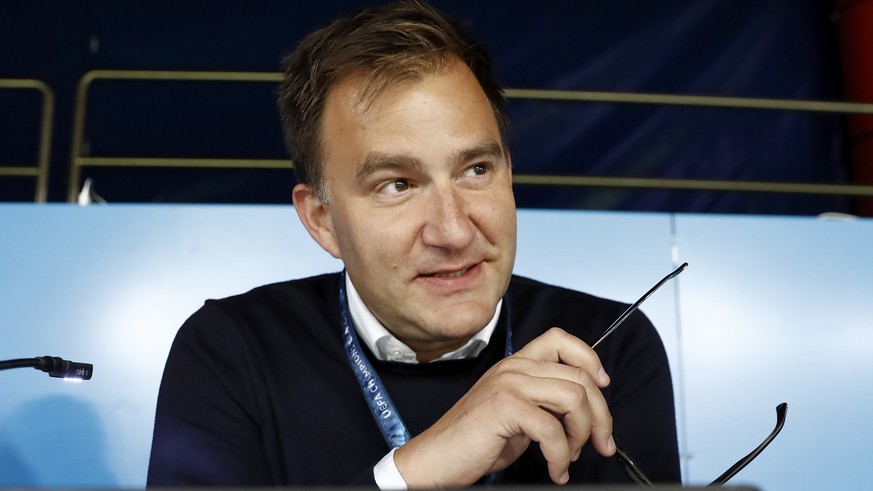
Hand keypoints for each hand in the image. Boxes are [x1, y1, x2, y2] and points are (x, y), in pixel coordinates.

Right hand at [393, 327, 615, 487]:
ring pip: (574, 399)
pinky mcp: (504, 407)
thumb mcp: (516, 415)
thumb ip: (545, 404)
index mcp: (516, 364)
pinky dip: (561, 456)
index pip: (560, 340)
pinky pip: (553, 430)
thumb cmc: (474, 441)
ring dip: (581, 435)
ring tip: (568, 457)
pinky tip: (555, 470)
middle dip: (600, 416)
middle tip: (601, 443)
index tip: (602, 387)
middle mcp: (513, 368)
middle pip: (580, 377)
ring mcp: (509, 384)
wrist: (437, 458)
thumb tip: (584, 413)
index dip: (589, 359)